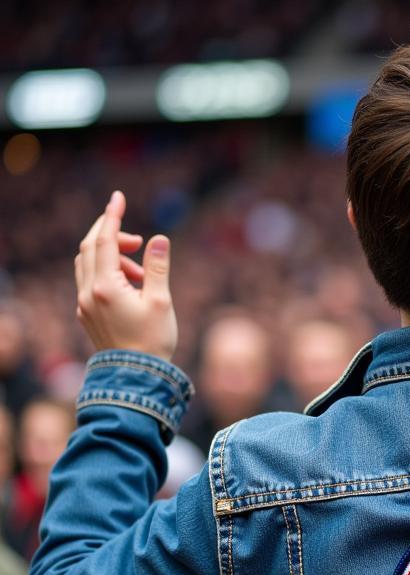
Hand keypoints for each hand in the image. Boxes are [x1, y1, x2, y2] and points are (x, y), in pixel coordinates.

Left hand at [75, 191, 177, 361]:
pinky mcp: (86, 314)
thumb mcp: (161, 301)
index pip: (104, 240)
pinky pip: (89, 281)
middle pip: (90, 247)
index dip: (112, 216)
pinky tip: (129, 285)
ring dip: (111, 256)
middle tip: (139, 240)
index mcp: (105, 287)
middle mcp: (88, 293)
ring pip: (87, 264)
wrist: (135, 377)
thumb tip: (159, 239)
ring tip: (141, 272)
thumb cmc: (153, 340)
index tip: (118, 197)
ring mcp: (83, 304)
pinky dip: (106, 272)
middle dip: (112, 235)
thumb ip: (157, 267)